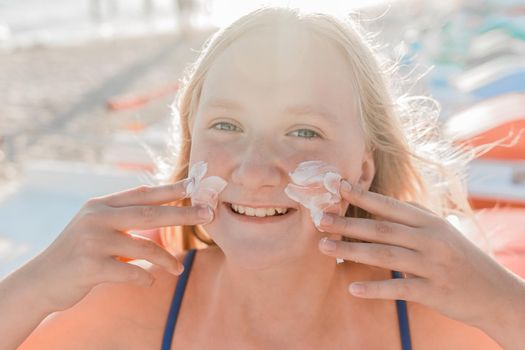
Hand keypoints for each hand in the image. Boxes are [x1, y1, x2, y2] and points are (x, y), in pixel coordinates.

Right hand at [17, 179, 212, 311]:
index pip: (142, 193)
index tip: (195, 185)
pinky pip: (131, 271)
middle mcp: (97, 218)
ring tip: (177, 269)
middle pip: (150, 212)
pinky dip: (145, 278)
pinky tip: (149, 281)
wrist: (41, 281)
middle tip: (208, 213)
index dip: (171, 188)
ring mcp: (93, 241)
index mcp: (101, 205)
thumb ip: (124, 218)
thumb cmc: (79, 253)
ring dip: (166, 259)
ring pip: (144, 246)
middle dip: (183, 213)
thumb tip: (165, 210)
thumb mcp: (97, 227)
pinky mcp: (90, 266)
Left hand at [317, 180, 524, 328]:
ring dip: (352, 251)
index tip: (337, 187)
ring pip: (385, 255)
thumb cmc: (462, 258)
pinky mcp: (433, 291)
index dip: (362, 197)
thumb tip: (383, 204)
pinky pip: (399, 288)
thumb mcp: (442, 230)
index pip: (390, 206)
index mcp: (430, 222)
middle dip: (348, 224)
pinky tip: (352, 287)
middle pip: (381, 229)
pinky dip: (375, 288)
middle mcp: (430, 240)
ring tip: (325, 247)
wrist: (495, 293)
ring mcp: (431, 266)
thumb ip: (414, 216)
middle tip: (321, 220)